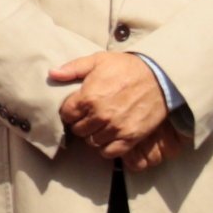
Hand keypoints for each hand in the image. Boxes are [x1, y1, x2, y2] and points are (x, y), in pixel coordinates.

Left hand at [48, 52, 173, 161]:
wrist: (160, 76)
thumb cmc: (127, 67)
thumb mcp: (99, 60)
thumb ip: (73, 68)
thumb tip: (52, 74)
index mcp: (88, 97)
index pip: (66, 114)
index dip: (70, 111)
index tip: (77, 108)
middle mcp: (100, 115)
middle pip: (78, 130)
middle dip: (81, 123)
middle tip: (89, 117)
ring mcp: (115, 128)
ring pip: (92, 142)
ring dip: (93, 135)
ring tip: (100, 126)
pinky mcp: (130, 137)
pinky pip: (109, 152)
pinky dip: (106, 148)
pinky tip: (109, 138)